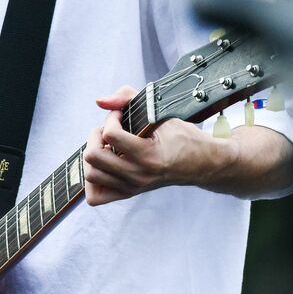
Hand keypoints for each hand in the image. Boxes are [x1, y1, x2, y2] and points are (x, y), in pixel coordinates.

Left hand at [81, 85, 226, 205]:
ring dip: (94, 154)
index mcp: (148, 155)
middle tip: (111, 129)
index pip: (110, 135)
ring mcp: (133, 187)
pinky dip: (94, 178)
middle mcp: (138, 175)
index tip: (122, 114)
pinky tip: (106, 163)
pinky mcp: (129, 193)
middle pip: (93, 156)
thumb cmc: (184, 137)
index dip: (112, 117)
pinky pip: (96, 196)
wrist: (201, 164)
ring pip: (91, 175)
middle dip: (96, 135)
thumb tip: (100, 101)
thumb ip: (130, 97)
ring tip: (109, 146)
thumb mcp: (162, 112)